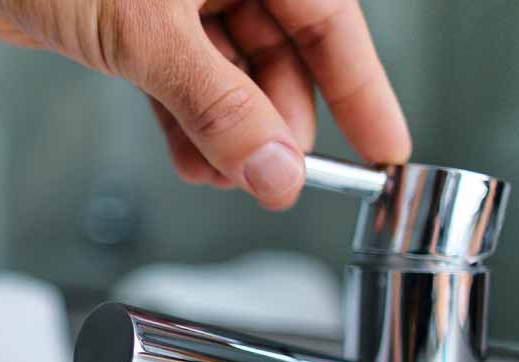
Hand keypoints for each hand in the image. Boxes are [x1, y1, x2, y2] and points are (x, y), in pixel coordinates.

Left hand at [0, 0, 410, 207]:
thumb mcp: (146, 34)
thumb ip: (216, 107)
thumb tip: (275, 168)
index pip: (332, 22)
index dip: (361, 91)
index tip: (383, 150)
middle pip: (282, 57)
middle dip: (276, 127)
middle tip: (270, 182)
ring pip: (230, 77)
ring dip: (229, 136)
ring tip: (222, 179)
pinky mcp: (136, 25)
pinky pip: (183, 83)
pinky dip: (189, 125)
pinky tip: (193, 163)